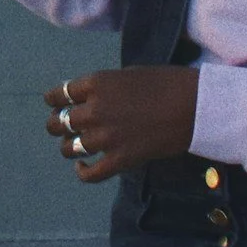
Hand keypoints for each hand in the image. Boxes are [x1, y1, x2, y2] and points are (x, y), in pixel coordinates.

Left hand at [45, 66, 199, 182]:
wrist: (194, 106)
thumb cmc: (166, 83)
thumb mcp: (129, 74)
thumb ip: (106, 87)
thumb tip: (95, 97)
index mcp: (96, 84)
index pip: (61, 94)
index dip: (53, 100)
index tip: (52, 103)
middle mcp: (95, 110)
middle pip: (61, 121)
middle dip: (56, 124)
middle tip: (57, 127)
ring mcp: (106, 136)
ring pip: (70, 147)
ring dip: (67, 147)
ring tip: (69, 147)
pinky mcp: (120, 159)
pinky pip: (91, 173)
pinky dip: (82, 172)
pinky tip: (81, 167)